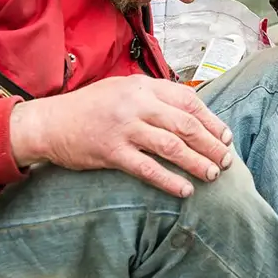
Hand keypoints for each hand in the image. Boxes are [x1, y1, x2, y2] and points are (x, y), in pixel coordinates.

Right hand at [9, 76, 233, 197]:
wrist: (50, 122)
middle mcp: (136, 104)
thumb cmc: (90, 108)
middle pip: (186, 125)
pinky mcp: (111, 152)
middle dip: (211, 145)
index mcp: (143, 87)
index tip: (226, 137)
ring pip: (172, 147)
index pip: (188, 101)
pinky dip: (169, 181)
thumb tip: (191, 114)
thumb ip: (154, 98)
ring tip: (213, 175)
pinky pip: (148, 169)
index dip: (212, 121)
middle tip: (227, 161)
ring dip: (197, 163)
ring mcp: (124, 128)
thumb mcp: (123, 90)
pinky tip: (185, 191)